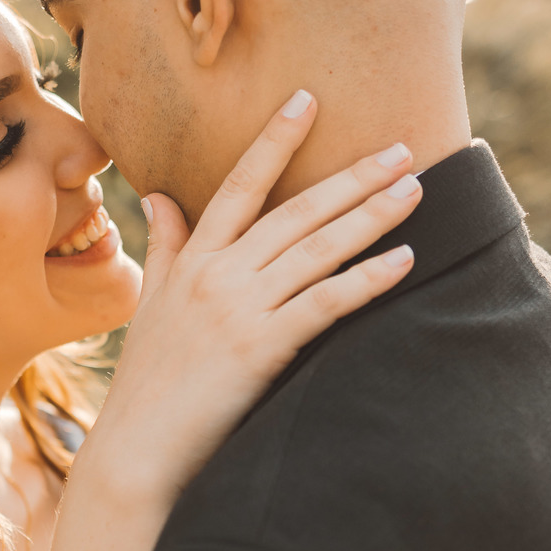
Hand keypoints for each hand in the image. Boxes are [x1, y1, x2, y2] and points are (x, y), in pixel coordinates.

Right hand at [84, 93, 421, 508]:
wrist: (137, 450)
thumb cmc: (147, 384)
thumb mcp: (149, 305)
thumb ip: (164, 248)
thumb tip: (161, 198)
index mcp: (191, 262)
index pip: (238, 186)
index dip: (274, 141)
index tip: (307, 100)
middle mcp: (216, 276)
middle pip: (294, 212)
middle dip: (350, 177)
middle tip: (399, 148)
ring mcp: (238, 311)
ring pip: (316, 250)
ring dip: (370, 217)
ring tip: (413, 191)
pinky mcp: (260, 350)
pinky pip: (325, 304)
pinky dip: (367, 280)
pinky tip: (403, 262)